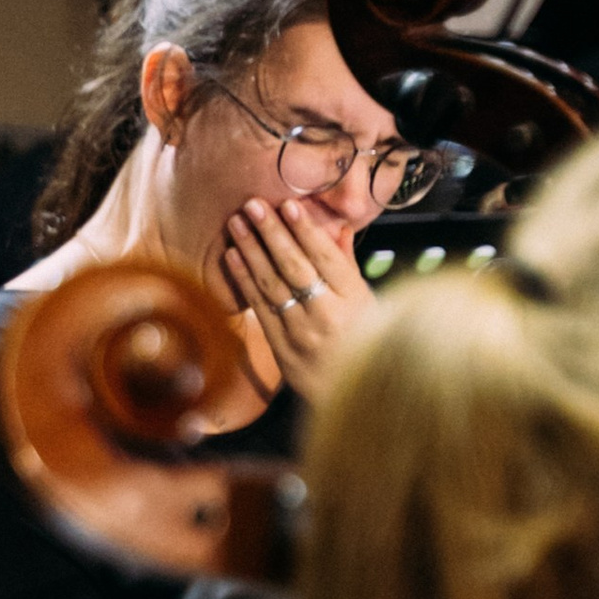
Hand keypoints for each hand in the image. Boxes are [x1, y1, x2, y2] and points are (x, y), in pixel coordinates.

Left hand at [220, 193, 371, 399]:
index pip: (326, 259)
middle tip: (253, 204)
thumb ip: (347, 263)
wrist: (357, 394)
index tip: (289, 204)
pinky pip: (260, 308)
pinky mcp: (281, 349)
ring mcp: (302, 334)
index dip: (306, 231)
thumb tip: (337, 225)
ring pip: (272, 285)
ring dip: (251, 250)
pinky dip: (244, 280)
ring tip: (236, 223)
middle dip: (271, 233)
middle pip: (295, 267)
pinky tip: (232, 256)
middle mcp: (328, 316)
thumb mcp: (366, 300)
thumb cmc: (365, 338)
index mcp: (355, 301)